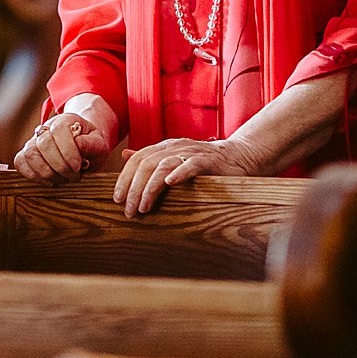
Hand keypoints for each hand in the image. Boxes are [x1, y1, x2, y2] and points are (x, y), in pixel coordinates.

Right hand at [13, 112, 111, 183]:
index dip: (67, 151)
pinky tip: (50, 180)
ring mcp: (34, 140)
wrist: (82, 143)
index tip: (78, 167)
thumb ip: (91, 143)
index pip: (59, 130)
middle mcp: (46, 127)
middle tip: (74, 176)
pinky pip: (20, 162)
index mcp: (65, 120)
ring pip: (29, 154)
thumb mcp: (99, 143)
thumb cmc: (90, 144)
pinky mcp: (26, 153)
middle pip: (43, 144)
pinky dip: (33, 175)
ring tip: (64, 179)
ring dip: (47, 172)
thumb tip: (78, 145)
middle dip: (59, 166)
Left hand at [113, 137, 263, 217]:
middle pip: (146, 164)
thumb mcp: (174, 157)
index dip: (124, 178)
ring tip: (144, 207)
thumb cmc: (205, 162)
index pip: (137, 160)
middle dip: (134, 189)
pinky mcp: (208, 160)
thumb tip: (125, 156)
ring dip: (150, 187)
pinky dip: (179, 172)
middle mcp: (174, 146)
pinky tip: (170, 183)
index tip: (117, 199)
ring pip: (162, 166)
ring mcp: (190, 152)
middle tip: (129, 211)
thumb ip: (151, 158)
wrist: (239, 156)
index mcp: (164, 147)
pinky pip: (191, 164)